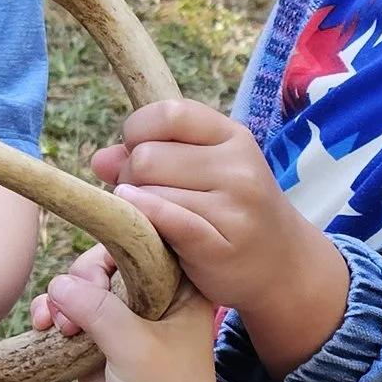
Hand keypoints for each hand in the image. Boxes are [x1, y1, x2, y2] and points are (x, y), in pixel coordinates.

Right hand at [44, 260, 231, 381]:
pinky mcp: (96, 343)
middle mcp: (149, 297)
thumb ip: (98, 310)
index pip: (141, 242)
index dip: (111, 246)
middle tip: (71, 309)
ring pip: (80, 287)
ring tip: (54, 322)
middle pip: (104, 261)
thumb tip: (58, 285)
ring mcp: (121, 320)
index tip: (93, 273)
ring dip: (59, 297)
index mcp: (176, 287)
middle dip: (79, 278)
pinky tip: (43, 327)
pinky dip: (51, 315)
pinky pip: (66, 314)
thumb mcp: (136, 347)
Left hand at [93, 100, 349, 369]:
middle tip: (146, 195)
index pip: (167, 113)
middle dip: (131, 176)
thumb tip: (99, 159)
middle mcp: (238, 166)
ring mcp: (233, 206)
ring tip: (157, 218)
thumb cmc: (232, 213)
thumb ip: (154, 156)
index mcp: (232, 136)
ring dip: (137, 206)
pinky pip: (165, 219)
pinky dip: (144, 217)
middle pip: (146, 156)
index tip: (140, 152)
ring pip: (147, 191)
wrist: (283, 268)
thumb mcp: (204, 173)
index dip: (138, 131)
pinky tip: (142, 225)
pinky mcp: (218, 244)